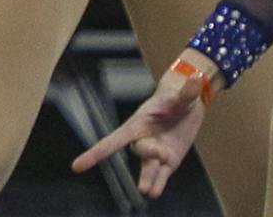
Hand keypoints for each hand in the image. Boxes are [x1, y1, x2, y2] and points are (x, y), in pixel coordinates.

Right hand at [70, 59, 210, 196]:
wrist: (187, 105)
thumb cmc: (178, 96)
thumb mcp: (183, 94)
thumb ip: (187, 91)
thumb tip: (195, 79)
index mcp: (138, 123)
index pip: (113, 140)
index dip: (95, 153)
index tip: (77, 166)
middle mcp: (144, 139)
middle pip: (138, 152)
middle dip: (148, 154)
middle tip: (163, 154)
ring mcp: (157, 152)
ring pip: (148, 168)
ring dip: (148, 179)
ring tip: (148, 191)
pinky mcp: (170, 161)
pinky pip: (162, 175)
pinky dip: (159, 184)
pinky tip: (155, 192)